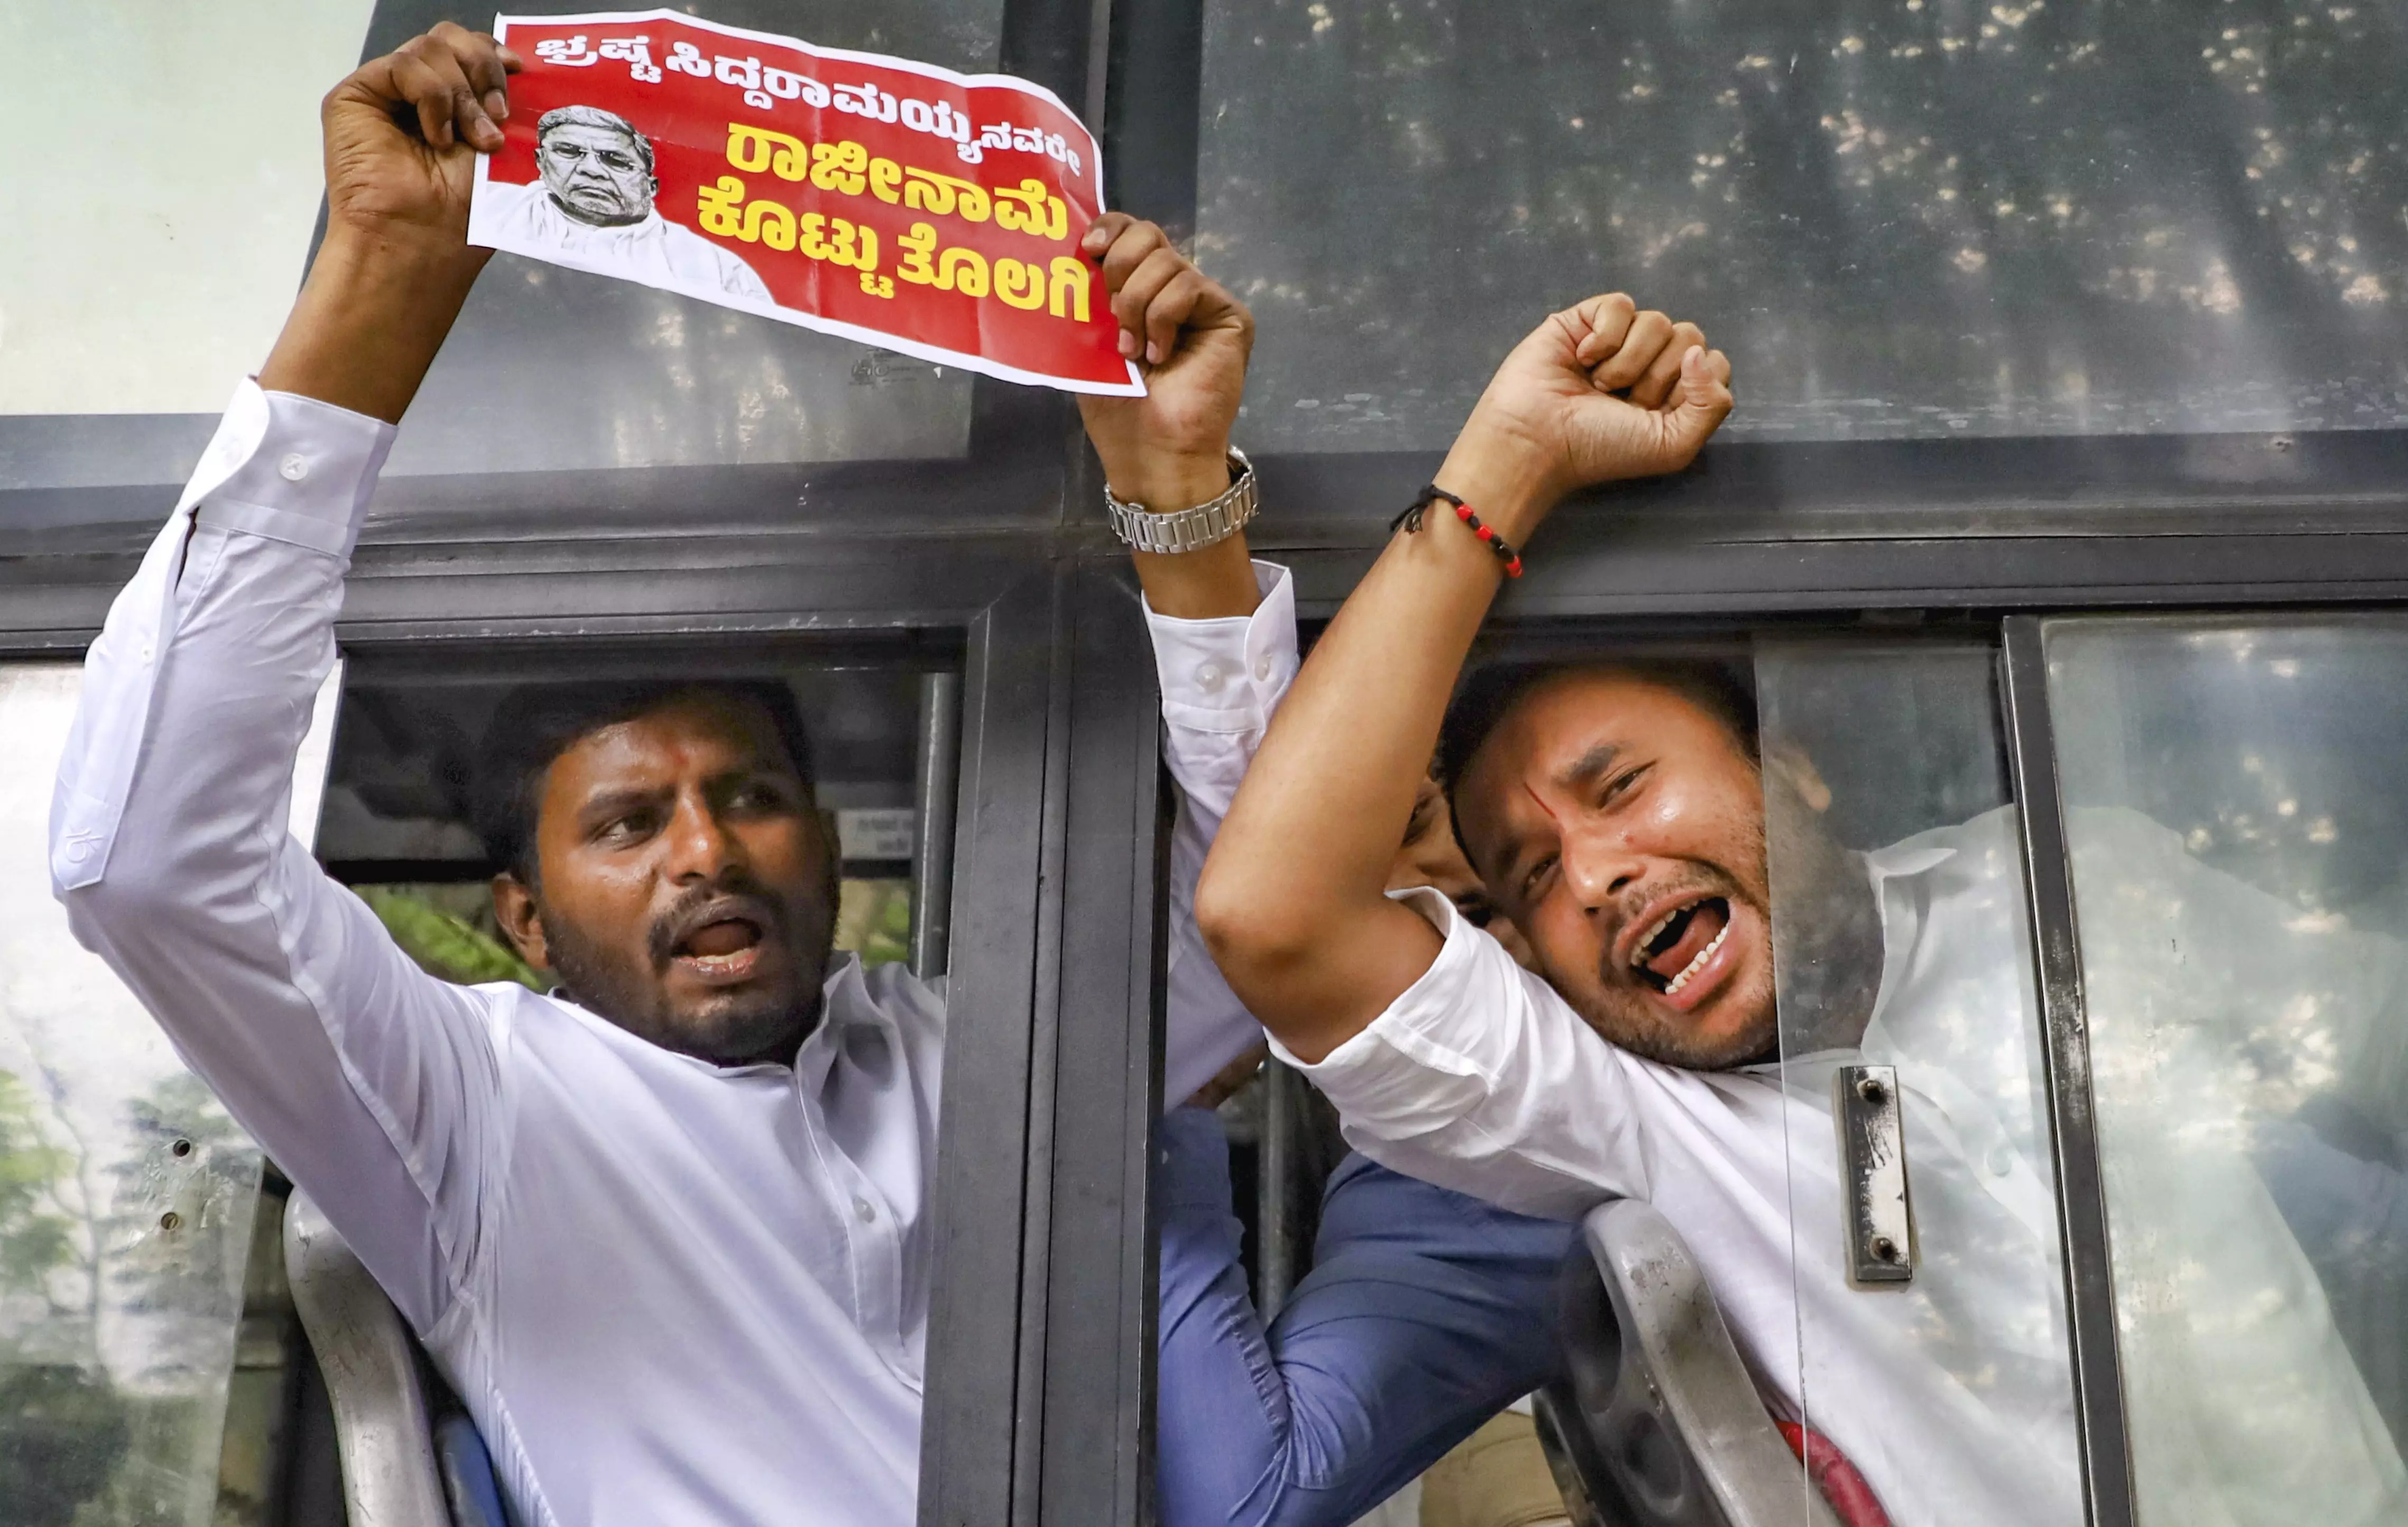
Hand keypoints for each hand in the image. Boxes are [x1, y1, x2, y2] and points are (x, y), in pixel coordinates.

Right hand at [258, 25, 521, 421]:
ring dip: (462, 94)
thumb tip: (524, 68)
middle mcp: (417, 95)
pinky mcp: (355, 97)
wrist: (425, 243)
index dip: (494, 52)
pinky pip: (405, 65)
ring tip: (471, 140)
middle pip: (451, 39)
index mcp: (451, 106)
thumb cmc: (465, 214)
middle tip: (498, 116)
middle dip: (484, 70)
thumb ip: (504, 105)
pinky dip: (433, 99)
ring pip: (430, 48)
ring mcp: (385, 94)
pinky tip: (436, 138)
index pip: (470, 50)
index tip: (521, 73)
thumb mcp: (502, 150)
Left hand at [1075, 215, 1254, 511]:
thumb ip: (1088, 297)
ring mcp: (1202, 302)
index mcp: (1138, 289)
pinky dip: (1163, 318)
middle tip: (1112, 311)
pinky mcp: (1229, 316)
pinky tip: (1160, 355)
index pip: (1129, 232)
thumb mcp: (1089, 343)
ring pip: (1166, 260)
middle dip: (1119, 265)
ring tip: (1133, 351)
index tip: (1088, 250)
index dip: (1110, 229)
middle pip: (1147, 233)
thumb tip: (1076, 256)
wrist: (1151, 451)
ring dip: (1137, 305)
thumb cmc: (1119, 408)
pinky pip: (1188, 286)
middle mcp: (1171, 289)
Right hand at [1444, 295, 1732, 538]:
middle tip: (1622, 402)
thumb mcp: (1674, 445)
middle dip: (1656, 376)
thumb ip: (1712, 404)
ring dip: (1626, 363)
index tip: (1654, 413)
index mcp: (1674, 392)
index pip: (1714, 363)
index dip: (1690, 387)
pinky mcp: (1588, 319)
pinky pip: (1621, 305)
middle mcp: (1650, 362)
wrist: (1537, 441)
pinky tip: (1582, 359)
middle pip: (1689, 337)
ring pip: (1657, 321)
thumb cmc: (1600, 449)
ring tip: (1597, 386)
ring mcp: (1620, 339)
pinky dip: (1604, 337)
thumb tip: (1701, 351)